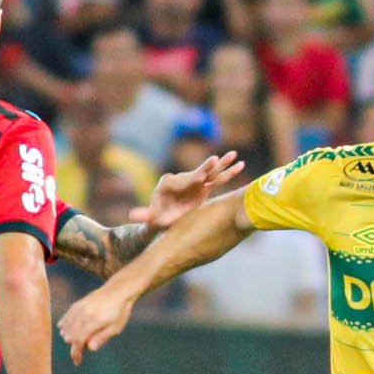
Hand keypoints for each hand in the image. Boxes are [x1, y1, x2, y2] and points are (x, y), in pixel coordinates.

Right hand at [59, 284, 133, 363]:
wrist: (117, 291)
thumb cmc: (119, 311)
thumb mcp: (115, 328)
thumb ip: (102, 338)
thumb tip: (90, 348)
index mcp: (93, 321)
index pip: (77, 341)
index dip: (76, 354)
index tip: (77, 362)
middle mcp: (83, 314)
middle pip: (69, 336)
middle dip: (74, 346)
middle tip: (84, 349)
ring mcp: (78, 308)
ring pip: (65, 328)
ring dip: (69, 337)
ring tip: (81, 339)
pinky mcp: (76, 305)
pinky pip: (65, 319)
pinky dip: (66, 327)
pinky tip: (69, 331)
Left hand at [131, 150, 245, 227]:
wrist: (164, 217)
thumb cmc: (157, 217)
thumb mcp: (151, 218)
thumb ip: (144, 215)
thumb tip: (132, 215)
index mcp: (168, 183)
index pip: (181, 180)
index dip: (191, 179)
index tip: (200, 178)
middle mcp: (183, 179)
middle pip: (197, 173)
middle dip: (206, 168)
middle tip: (214, 159)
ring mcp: (195, 182)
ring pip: (210, 172)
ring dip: (222, 164)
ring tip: (234, 155)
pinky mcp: (204, 186)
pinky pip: (218, 179)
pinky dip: (229, 173)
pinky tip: (241, 165)